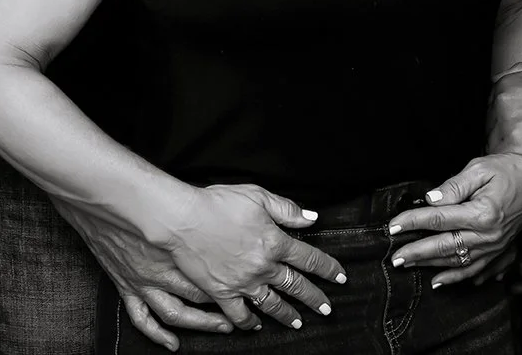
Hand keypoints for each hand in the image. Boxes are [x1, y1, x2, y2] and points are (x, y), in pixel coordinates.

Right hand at [50, 201, 231, 351]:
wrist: (102, 199)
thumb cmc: (140, 193)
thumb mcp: (176, 201)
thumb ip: (205, 212)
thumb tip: (233, 214)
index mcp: (178, 249)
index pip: (214, 274)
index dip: (237, 284)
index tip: (254, 288)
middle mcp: (162, 271)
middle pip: (201, 296)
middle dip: (227, 307)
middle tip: (248, 314)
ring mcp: (143, 282)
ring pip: (176, 314)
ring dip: (201, 325)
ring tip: (222, 328)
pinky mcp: (126, 286)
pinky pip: (142, 318)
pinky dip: (157, 335)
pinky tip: (172, 344)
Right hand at [160, 184, 346, 332]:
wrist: (182, 219)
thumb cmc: (217, 204)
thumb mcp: (256, 196)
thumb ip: (286, 209)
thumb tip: (310, 218)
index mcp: (274, 242)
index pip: (310, 258)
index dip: (328, 268)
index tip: (340, 277)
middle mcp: (263, 267)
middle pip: (296, 286)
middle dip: (315, 298)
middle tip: (327, 309)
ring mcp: (243, 283)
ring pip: (273, 304)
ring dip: (288, 315)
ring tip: (299, 323)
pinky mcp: (221, 292)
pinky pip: (239, 313)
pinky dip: (249, 321)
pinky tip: (256, 325)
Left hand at [385, 153, 521, 287]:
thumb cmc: (508, 169)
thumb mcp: (479, 169)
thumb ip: (453, 187)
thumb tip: (429, 200)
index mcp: (482, 213)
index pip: (439, 219)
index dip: (413, 222)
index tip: (393, 225)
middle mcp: (489, 235)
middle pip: (445, 246)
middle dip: (417, 252)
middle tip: (395, 257)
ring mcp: (495, 246)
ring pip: (458, 261)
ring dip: (432, 265)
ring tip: (410, 266)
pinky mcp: (500, 250)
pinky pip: (476, 270)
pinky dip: (457, 277)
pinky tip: (441, 281)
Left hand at [488, 64, 521, 161]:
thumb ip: (517, 74)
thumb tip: (500, 78)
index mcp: (504, 84)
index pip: (490, 106)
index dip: (500, 118)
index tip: (511, 126)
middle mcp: (501, 100)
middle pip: (490, 123)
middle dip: (500, 133)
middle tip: (518, 141)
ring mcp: (506, 121)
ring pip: (492, 140)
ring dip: (502, 146)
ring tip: (519, 152)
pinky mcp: (515, 142)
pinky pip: (500, 153)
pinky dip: (507, 158)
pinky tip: (520, 158)